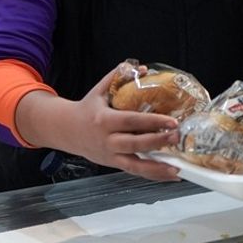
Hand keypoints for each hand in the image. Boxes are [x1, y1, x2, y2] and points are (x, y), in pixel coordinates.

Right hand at [17, 67, 181, 182]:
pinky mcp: (113, 164)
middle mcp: (107, 140)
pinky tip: (169, 175)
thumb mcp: (99, 90)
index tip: (171, 121)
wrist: (65, 131)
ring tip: (177, 167)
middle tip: (177, 137)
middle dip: (157, 142)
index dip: (152, 122)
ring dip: (157, 167)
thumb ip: (118, 76)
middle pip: (134, 144)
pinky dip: (153, 175)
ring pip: (134, 165)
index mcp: (104, 120)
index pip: (131, 122)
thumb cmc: (86, 109)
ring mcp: (110, 155)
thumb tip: (141, 67)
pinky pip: (134, 172)